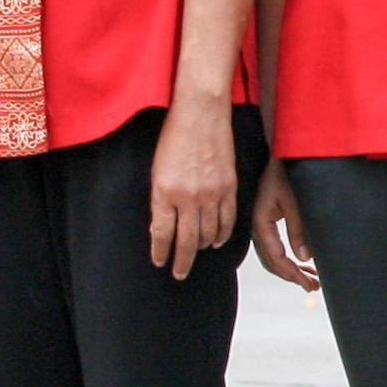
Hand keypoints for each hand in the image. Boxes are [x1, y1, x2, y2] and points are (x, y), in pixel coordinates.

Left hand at [148, 99, 239, 281]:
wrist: (201, 113)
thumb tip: (162, 225)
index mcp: (165, 192)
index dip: (161, 252)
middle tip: (179, 273)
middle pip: (186, 241)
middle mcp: (188, 197)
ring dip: (201, 247)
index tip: (159, 262)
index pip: (162, 234)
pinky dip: (222, 235)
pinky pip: (228, 220)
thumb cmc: (174, 136)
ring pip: (208, 234)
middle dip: (182, 261)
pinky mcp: (229, 187)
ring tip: (196, 253)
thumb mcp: (157, 170)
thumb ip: (160, 199)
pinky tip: (216, 241)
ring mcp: (212, 194)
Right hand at [248, 157, 318, 292]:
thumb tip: (305, 258)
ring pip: (272, 256)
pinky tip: (302, 262)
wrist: (276, 152)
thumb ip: (299, 229)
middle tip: (314, 286)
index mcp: (260, 223)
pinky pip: (274, 246)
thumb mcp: (294, 201)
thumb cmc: (285, 172)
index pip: (276, 258)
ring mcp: (259, 225)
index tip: (309, 284)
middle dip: (292, 276)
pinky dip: (287, 257)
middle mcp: (256, 227)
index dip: (293, 274)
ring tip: (312, 278)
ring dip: (291, 268)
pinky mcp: (265, 221)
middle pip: (272, 262)